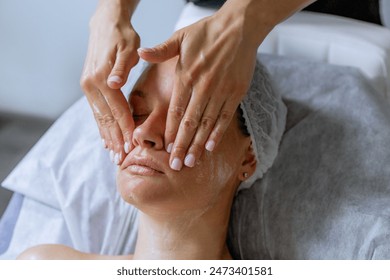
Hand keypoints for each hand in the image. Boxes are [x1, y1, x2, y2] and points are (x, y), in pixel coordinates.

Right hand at [80, 0, 139, 164]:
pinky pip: (96, 112)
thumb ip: (121, 68)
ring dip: (107, 137)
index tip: (132, 147)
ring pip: (99, 118)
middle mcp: (91, 86)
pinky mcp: (89, 88)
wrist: (105, 25)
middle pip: (106, 119)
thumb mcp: (127, 48)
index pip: (118, 111)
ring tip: (113, 154)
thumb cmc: (122, 36)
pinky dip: (101, 127)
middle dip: (115, 140)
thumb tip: (115, 83)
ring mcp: (88, 88)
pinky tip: (105, 138)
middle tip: (121, 159)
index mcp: (103, 79)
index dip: (126, 130)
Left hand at [138, 7, 259, 170]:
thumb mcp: (180, 37)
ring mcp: (221, 91)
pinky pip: (225, 117)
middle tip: (176, 165)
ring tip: (192, 162)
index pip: (176, 110)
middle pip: (190, 122)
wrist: (239, 28)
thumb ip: (160, 50)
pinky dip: (218, 132)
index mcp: (186, 76)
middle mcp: (203, 87)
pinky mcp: (235, 93)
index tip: (167, 149)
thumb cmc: (207, 32)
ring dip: (198, 145)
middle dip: (182, 146)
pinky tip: (211, 147)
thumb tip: (139, 53)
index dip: (171, 131)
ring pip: (207, 124)